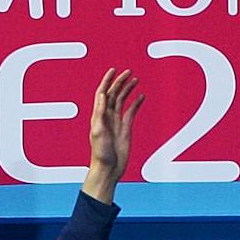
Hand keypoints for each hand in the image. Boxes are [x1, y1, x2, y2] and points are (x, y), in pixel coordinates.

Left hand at [85, 67, 143, 202]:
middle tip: (128, 71)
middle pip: (113, 94)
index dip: (107, 81)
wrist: (109, 169)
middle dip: (120, 82)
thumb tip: (103, 95)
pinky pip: (131, 112)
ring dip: (128, 89)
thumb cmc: (100, 153)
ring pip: (122, 101)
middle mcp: (107, 117)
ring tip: (135, 79)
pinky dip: (136, 103)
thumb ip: (100, 113)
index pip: (102, 93)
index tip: (113, 70)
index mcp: (98, 116)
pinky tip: (141, 96)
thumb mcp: (97, 131)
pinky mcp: (125, 128)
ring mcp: (116, 122)